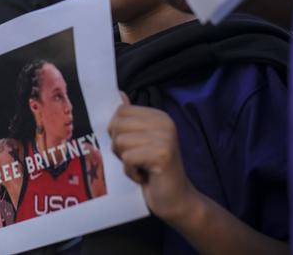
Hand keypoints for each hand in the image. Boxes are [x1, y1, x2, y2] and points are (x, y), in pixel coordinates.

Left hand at [108, 93, 198, 224]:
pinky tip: (145, 176)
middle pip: (117, 125)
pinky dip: (130, 172)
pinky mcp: (162, 155)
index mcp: (158, 116)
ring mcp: (165, 137)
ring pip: (120, 142)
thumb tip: (118, 94)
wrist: (175, 198)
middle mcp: (164, 122)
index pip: (120, 111)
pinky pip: (128, 158)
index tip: (133, 146)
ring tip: (142, 167)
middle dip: (119, 147)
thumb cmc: (152, 170)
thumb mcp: (138, 141)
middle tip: (137, 159)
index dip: (117, 131)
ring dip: (125, 161)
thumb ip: (130, 119)